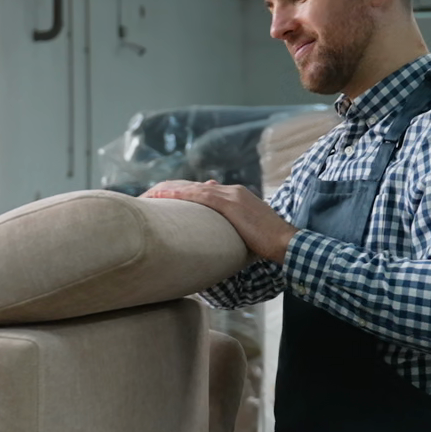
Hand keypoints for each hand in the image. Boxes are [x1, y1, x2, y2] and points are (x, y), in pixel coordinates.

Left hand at [143, 180, 297, 262]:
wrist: (284, 242)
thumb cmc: (267, 245)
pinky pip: (197, 196)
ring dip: (167, 191)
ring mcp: (230, 195)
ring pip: (191, 188)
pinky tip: (162, 197)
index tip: (162, 200)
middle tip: (147, 196)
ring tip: (147, 196)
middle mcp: (231, 191)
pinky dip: (178, 195)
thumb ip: (229, 233)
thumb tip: (215, 245)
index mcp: (234, 196)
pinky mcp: (230, 204)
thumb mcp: (245, 234)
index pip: (200, 191)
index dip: (179, 194)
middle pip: (191, 186)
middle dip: (168, 190)